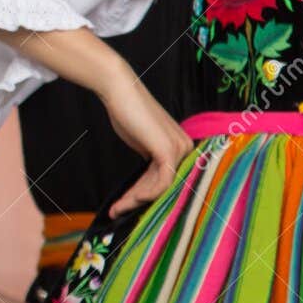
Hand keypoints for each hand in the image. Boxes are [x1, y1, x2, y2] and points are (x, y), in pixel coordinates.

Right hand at [97, 67, 191, 216]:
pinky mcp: (169, 151)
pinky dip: (145, 193)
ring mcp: (180, 150)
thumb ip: (149, 161)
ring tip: (116, 208)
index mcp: (181, 148)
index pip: (164, 179)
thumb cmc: (128, 112)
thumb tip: (146, 183)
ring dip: (137, 200)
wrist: (121, 92)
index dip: (144, 195)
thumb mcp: (140, 142)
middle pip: (164, 186)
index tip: (125, 205)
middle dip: (138, 201)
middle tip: (117, 211)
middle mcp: (186, 150)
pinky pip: (161, 182)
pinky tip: (129, 198)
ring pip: (162, 187)